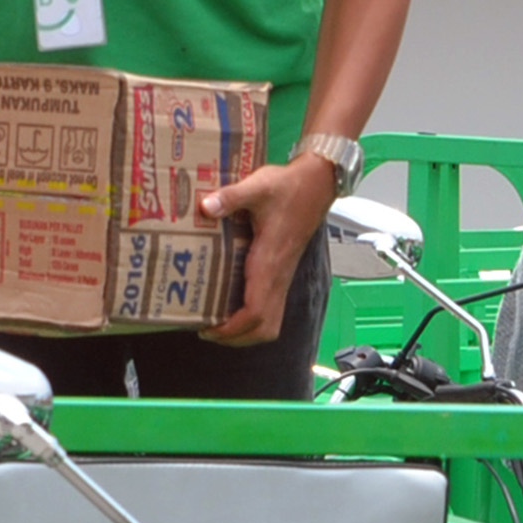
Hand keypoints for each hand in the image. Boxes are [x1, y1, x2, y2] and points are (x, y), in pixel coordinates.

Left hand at [197, 153, 339, 345]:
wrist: (316, 185)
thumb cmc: (287, 187)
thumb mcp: (257, 187)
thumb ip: (231, 197)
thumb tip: (205, 207)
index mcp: (269, 262)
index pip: (255, 312)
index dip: (232, 328)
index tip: (208, 328)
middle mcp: (278, 276)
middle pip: (264, 328)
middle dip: (236, 338)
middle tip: (207, 331)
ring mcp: (283, 277)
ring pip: (271, 323)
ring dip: (247, 333)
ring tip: (219, 326)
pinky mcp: (283, 273)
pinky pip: (272, 309)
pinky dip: (254, 320)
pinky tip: (233, 308)